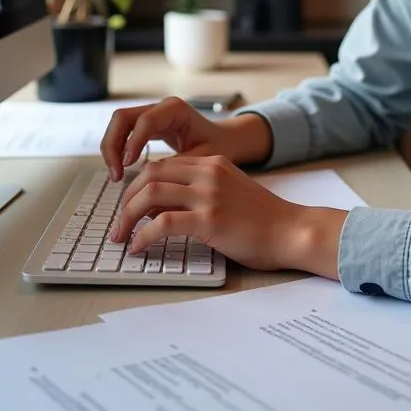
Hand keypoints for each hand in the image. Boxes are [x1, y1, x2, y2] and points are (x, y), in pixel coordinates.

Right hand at [100, 96, 271, 180]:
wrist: (223, 141)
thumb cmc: (217, 147)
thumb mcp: (202, 158)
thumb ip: (178, 166)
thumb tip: (150, 182)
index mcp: (176, 109)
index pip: (145, 120)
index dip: (133, 141)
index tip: (128, 165)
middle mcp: (159, 107)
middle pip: (122, 117)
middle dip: (113, 145)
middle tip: (116, 174)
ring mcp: (150, 114)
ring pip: (117, 124)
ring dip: (111, 149)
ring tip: (116, 176)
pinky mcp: (145, 126)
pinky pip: (122, 134)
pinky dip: (117, 151)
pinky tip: (121, 171)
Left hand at [109, 153, 346, 274]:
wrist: (292, 230)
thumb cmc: (264, 219)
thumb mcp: (230, 192)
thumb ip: (201, 191)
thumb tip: (162, 208)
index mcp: (212, 163)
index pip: (162, 165)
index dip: (139, 186)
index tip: (129, 207)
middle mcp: (207, 172)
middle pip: (149, 175)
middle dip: (126, 200)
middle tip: (118, 224)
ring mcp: (208, 194)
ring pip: (149, 194)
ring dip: (127, 217)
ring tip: (121, 237)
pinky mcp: (209, 219)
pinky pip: (162, 223)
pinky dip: (143, 235)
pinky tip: (139, 247)